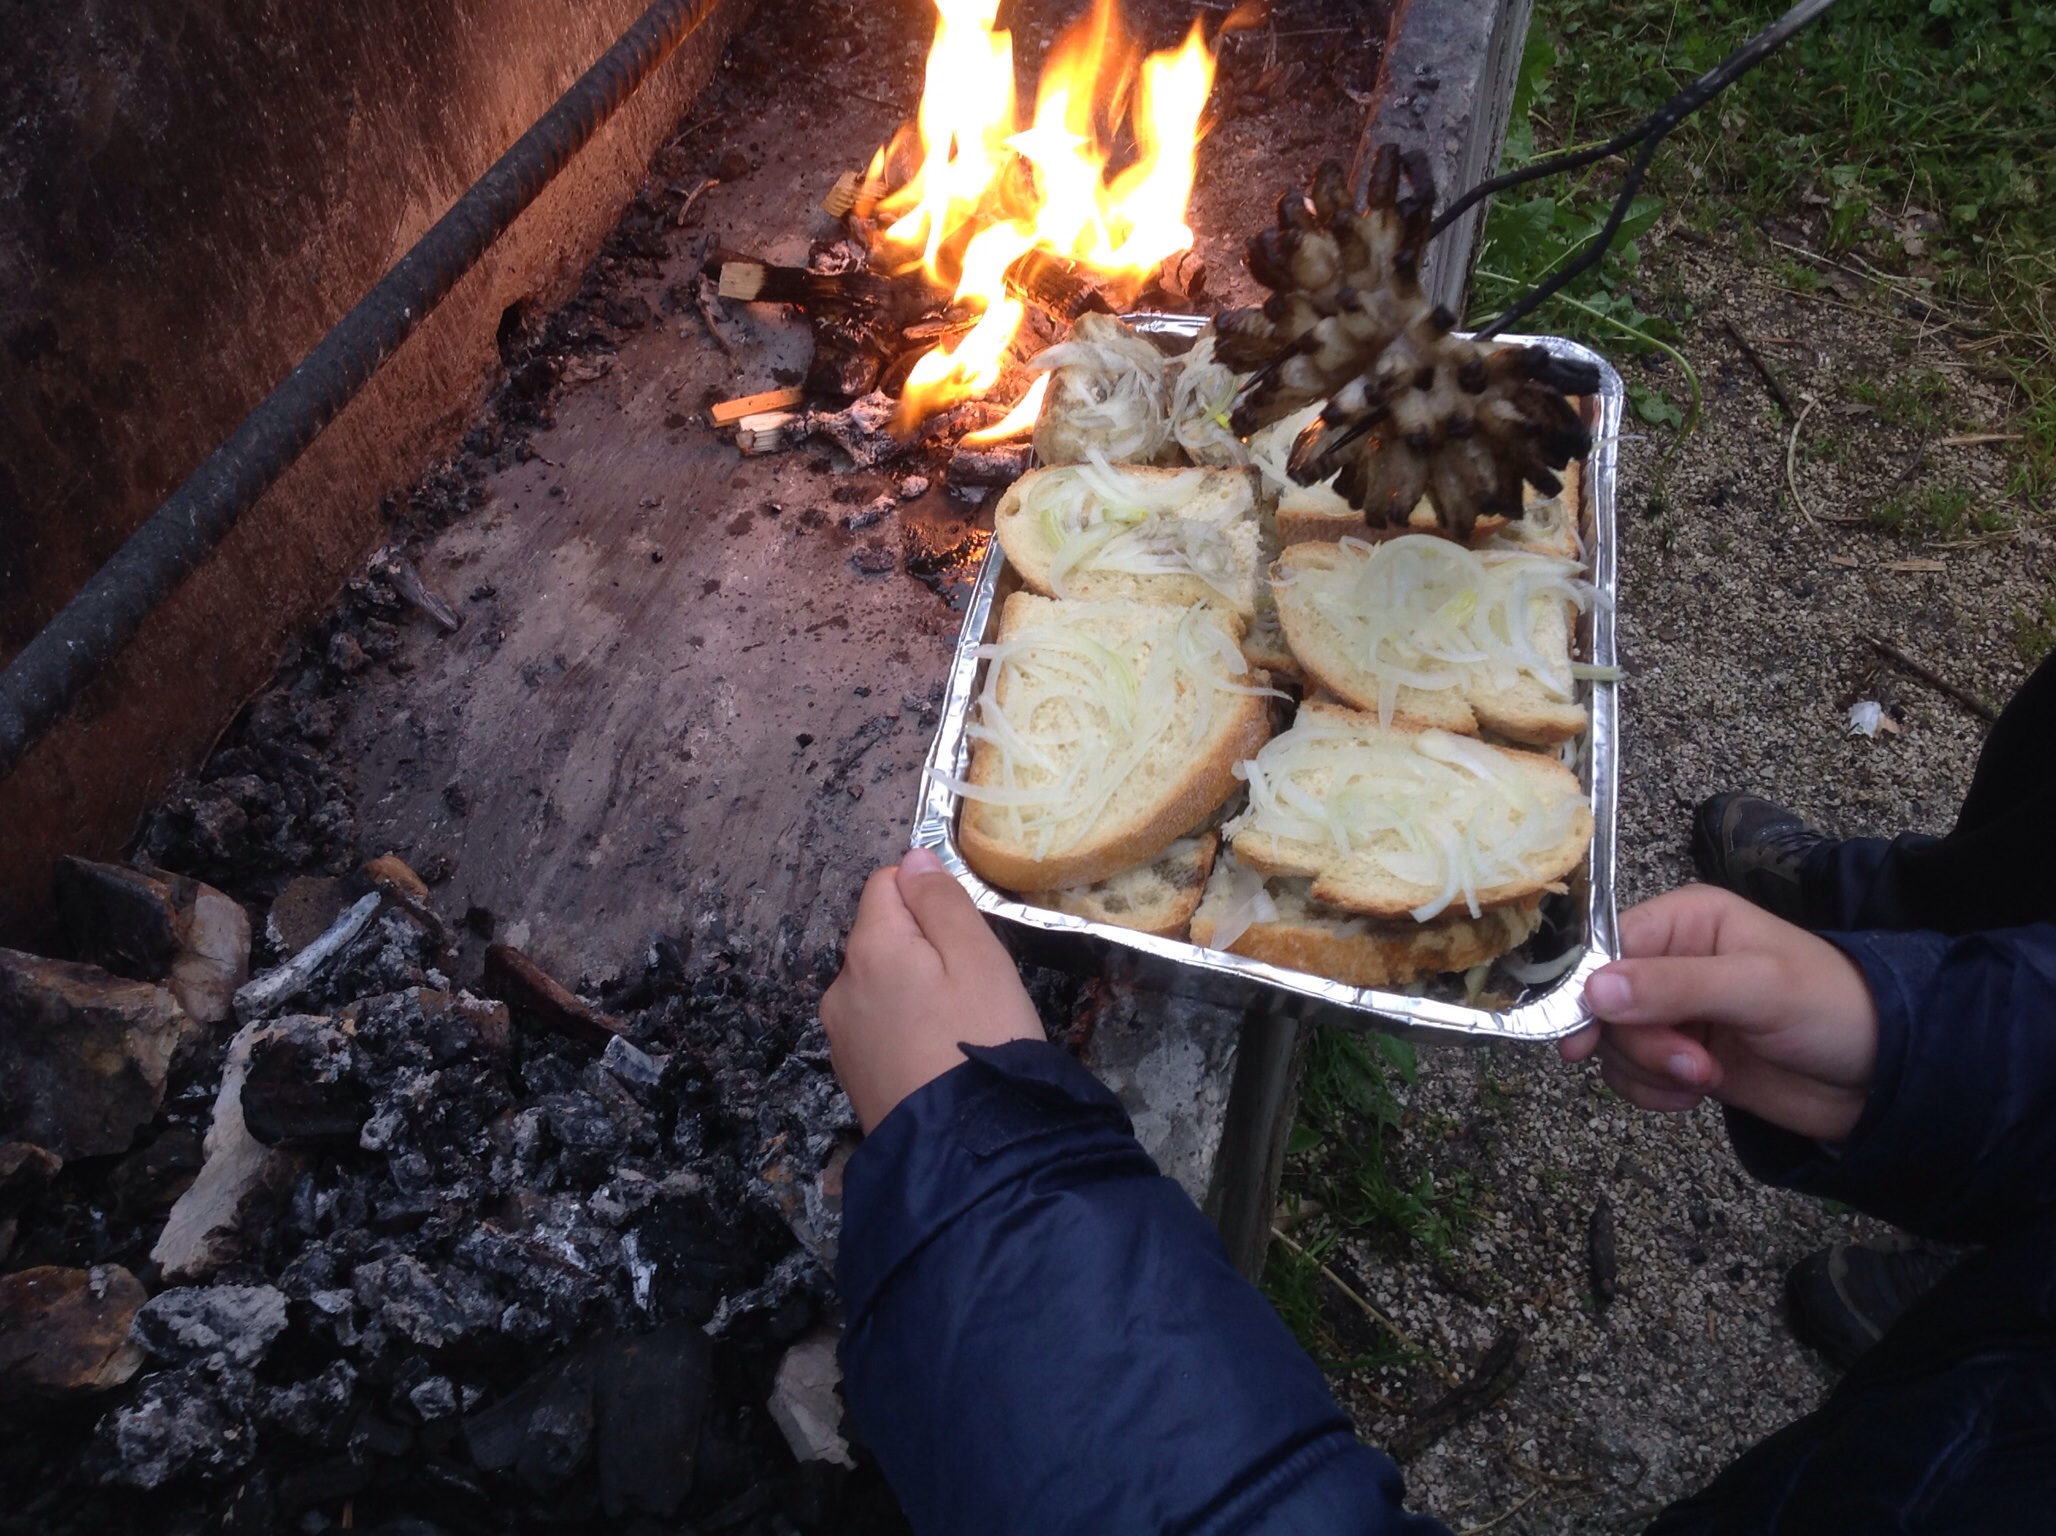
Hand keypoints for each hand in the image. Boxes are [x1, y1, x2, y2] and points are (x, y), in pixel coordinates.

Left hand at [821, 847, 1044, 1132]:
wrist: (964, 1148)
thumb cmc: (981, 1041)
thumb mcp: (978, 958)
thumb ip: (941, 901)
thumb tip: (912, 857)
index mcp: (869, 948)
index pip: (887, 884)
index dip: (930, 897)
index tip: (966, 935)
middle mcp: (841, 986)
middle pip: (882, 936)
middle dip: (924, 948)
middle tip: (972, 988)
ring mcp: (841, 1034)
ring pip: (881, 984)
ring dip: (914, 990)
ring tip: (958, 1026)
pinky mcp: (851, 1073)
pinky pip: (879, 1026)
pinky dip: (906, 1029)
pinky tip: (937, 1056)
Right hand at [1557, 884, 1878, 1141]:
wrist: (1882, 1078)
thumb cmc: (1831, 1009)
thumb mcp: (1756, 989)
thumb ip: (1674, 987)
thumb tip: (1591, 990)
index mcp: (1686, 922)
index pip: (1606, 947)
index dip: (1586, 991)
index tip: (1579, 1037)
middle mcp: (1671, 961)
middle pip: (1603, 1002)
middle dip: (1639, 1043)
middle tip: (1689, 1065)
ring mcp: (1674, 1012)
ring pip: (1613, 1043)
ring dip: (1648, 1071)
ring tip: (1705, 1078)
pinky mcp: (1681, 1056)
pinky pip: (1632, 1074)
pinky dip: (1653, 1092)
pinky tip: (1695, 1094)